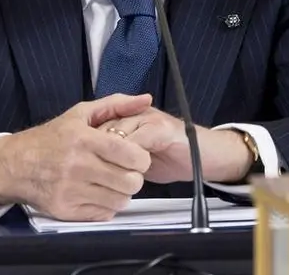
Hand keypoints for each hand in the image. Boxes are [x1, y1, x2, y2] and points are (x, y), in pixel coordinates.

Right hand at [0, 94, 152, 220]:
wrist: (14, 164)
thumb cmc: (51, 138)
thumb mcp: (80, 113)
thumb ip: (116, 104)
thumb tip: (145, 99)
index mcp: (83, 140)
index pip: (130, 155)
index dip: (141, 158)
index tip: (137, 156)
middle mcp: (77, 166)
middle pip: (130, 182)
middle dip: (134, 176)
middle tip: (125, 170)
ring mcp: (71, 191)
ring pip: (120, 200)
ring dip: (121, 192)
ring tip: (112, 181)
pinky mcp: (66, 210)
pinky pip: (104, 214)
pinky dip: (106, 205)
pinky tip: (97, 192)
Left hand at [98, 107, 252, 183]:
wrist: (206, 156)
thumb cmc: (172, 157)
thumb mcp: (138, 159)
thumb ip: (118, 157)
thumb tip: (92, 170)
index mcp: (128, 118)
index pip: (97, 126)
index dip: (88, 146)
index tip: (82, 166)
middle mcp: (136, 113)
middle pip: (104, 127)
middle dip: (96, 151)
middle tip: (92, 172)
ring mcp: (150, 118)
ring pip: (119, 132)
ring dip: (112, 156)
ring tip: (109, 175)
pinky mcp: (163, 128)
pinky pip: (139, 140)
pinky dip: (132, 157)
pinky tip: (131, 171)